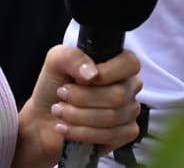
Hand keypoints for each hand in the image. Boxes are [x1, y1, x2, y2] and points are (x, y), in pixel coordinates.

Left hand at [12, 45, 142, 167]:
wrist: (42, 119)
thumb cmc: (54, 88)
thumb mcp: (56, 62)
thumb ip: (72, 57)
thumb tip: (92, 74)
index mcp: (120, 64)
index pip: (130, 64)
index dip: (106, 74)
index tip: (78, 79)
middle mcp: (130, 86)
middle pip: (119, 95)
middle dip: (82, 99)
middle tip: (61, 98)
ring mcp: (131, 110)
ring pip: (113, 117)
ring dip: (78, 117)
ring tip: (59, 113)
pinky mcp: (125, 133)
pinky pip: (113, 136)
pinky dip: (84, 134)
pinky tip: (67, 129)